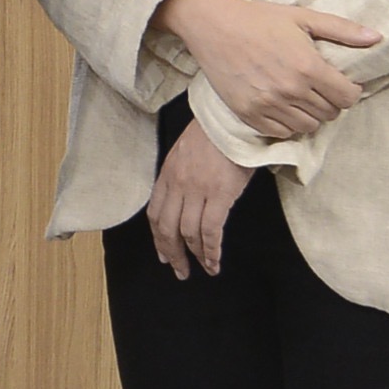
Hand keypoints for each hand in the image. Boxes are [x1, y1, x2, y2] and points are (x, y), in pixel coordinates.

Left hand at [143, 117, 255, 278]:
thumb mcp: (185, 153)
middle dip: (172, 254)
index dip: (158, 238)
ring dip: (196, 256)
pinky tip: (215, 261)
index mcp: (167, 174)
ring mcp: (197, 190)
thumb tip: (183, 202)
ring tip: (204, 269)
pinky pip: (210, 230)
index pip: (155, 213)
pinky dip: (211, 250)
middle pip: (168, 228)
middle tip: (180, 271)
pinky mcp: (220, 194)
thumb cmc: (214, 133)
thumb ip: (179, 176)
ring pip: (188, 233)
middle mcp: (178, 184)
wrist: (233, 118)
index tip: (163, 254)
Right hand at [153, 0, 380, 142]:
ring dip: (310, 115)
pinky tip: (283, 105)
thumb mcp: (303, 17)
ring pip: (308, 127)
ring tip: (302, 96)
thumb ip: (342, 30)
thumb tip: (376, 38)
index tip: (341, 83)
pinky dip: (288, 123)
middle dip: (330, 102)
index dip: (350, 91)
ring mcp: (268, 105)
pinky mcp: (249, 114)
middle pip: (329, 114)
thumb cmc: (259, 18)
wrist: (214, 25)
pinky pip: (282, 133)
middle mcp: (290, 90)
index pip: (347, 98)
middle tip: (319, 87)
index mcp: (308, 66)